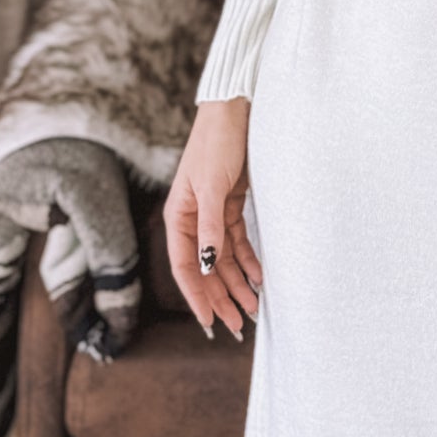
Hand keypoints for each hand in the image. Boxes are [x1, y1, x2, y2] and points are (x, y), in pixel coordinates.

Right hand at [164, 98, 262, 339]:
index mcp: (179, 216)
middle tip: (238, 326)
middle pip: (206, 269)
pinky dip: (247, 261)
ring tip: (253, 309)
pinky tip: (258, 278)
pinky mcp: (230, 205)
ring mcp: (212, 213)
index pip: (186, 266)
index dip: (197, 296)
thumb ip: (209, 227)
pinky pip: (237, 242)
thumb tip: (207, 266)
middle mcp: (193, 219)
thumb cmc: (217, 143)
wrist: (235, 111)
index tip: (210, 322)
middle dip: (220, 297)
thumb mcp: (211, 186)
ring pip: (223, 259)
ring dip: (237, 283)